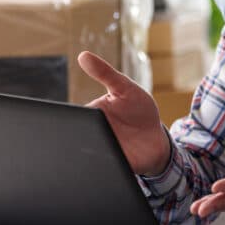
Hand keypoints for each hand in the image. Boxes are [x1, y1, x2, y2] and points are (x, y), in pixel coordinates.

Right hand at [77, 51, 170, 175]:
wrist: (157, 140)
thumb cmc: (140, 110)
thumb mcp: (125, 88)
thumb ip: (106, 73)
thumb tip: (83, 55)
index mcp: (90, 114)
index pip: (73, 116)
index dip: (68, 118)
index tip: (68, 117)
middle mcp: (91, 134)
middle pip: (76, 137)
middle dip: (76, 136)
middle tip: (84, 132)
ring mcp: (101, 151)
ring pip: (86, 154)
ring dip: (88, 152)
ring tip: (98, 147)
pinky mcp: (111, 167)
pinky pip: (100, 169)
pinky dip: (100, 168)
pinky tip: (106, 163)